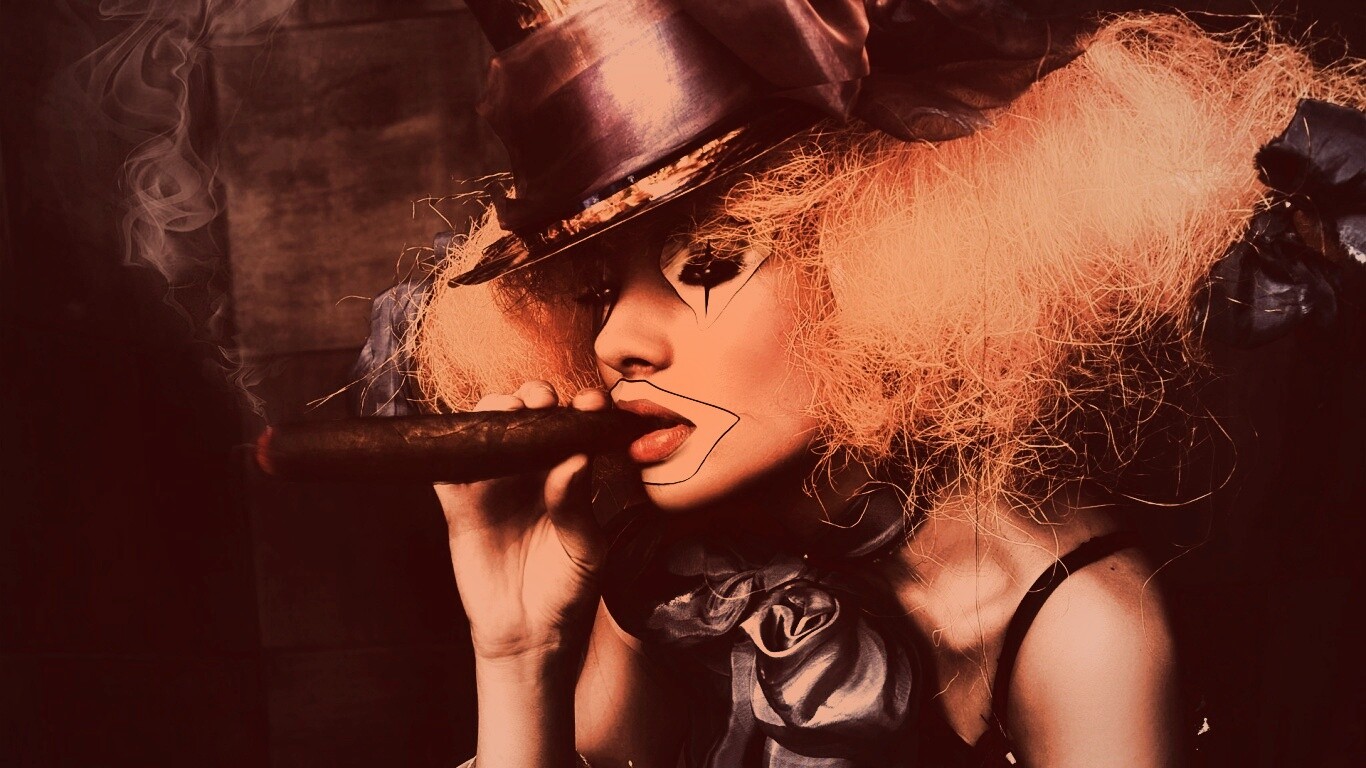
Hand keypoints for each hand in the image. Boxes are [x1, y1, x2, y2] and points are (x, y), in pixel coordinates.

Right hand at [436, 381, 609, 662]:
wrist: (530, 634)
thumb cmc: (567, 589)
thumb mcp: (585, 550)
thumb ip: (577, 505)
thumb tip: (575, 459)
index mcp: (568, 474)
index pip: (575, 428)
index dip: (582, 408)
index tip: (593, 403)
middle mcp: (531, 471)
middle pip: (528, 416)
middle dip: (536, 396)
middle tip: (543, 401)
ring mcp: (494, 484)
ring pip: (487, 429)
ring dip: (494, 410)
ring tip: (509, 413)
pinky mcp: (460, 505)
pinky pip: (448, 469)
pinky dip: (450, 449)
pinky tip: (464, 443)